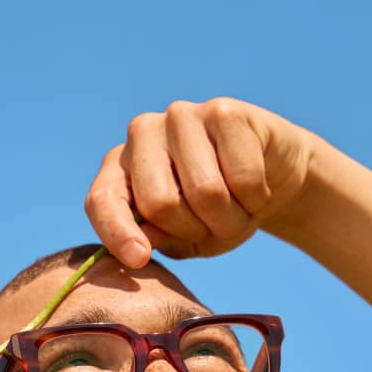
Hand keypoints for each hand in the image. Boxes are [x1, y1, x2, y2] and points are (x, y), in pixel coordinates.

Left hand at [85, 97, 313, 266]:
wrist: (269, 178)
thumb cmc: (214, 214)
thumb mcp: (180, 238)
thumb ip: (156, 239)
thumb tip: (142, 244)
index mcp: (118, 169)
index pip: (102, 200)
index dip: (117, 232)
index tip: (139, 259)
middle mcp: (141, 135)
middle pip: (160, 203)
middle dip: (194, 230)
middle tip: (214, 229)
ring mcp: (180, 117)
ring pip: (205, 193)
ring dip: (231, 220)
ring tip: (238, 212)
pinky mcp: (224, 112)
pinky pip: (242, 178)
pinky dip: (255, 200)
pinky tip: (255, 190)